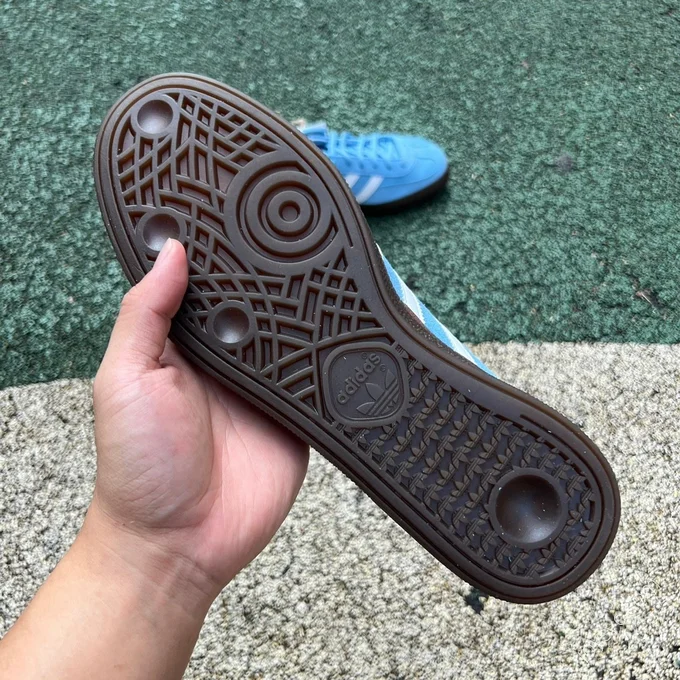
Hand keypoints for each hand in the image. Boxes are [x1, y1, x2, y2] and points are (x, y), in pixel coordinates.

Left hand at [90, 239, 308, 604]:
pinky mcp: (299, 414)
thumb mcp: (124, 379)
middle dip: (278, 273)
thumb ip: (145, 315)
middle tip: (303, 225)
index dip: (224, 250)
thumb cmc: (139, 465)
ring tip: (337, 261)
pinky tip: (355, 325)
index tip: (244, 208)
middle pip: (262, 304)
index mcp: (188, 344)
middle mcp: (232, 360)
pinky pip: (321, 379)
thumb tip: (171, 252)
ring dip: (312, 311)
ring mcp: (269, 386)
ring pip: (298, 335)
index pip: (212, 284)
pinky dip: (336, 358)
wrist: (180, 542)